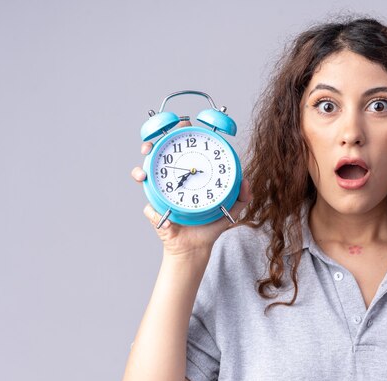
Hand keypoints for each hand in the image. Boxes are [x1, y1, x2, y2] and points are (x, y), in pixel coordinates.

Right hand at [132, 120, 251, 258]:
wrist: (196, 248)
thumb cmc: (210, 225)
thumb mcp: (230, 210)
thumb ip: (242, 196)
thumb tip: (246, 181)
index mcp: (189, 175)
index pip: (183, 148)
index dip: (181, 134)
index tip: (183, 125)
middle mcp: (172, 181)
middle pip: (158, 156)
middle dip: (151, 145)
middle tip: (152, 145)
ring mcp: (161, 194)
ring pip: (144, 175)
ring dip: (140, 171)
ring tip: (143, 174)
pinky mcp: (155, 211)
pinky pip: (149, 207)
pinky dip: (154, 210)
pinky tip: (163, 215)